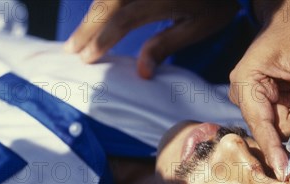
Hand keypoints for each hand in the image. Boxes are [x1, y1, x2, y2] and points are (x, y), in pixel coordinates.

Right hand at [65, 0, 239, 78]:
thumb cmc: (217, 2)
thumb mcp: (199, 27)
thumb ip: (166, 45)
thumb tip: (141, 72)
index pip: (123, 18)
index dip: (103, 38)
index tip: (88, 58)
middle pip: (107, 3)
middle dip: (88, 28)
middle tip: (72, 51)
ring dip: (91, 16)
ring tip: (79, 39)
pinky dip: (103, 5)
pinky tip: (95, 20)